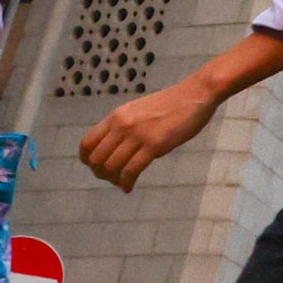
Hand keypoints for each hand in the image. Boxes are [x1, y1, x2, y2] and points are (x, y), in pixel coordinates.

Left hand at [80, 82, 222, 190]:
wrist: (195, 95)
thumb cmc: (171, 104)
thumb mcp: (138, 111)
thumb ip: (124, 126)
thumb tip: (115, 147)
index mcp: (116, 116)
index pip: (87, 142)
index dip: (87, 160)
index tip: (96, 168)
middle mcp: (122, 125)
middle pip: (97, 158)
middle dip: (101, 173)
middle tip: (111, 179)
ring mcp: (138, 135)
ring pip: (112, 167)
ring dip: (114, 180)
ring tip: (122, 183)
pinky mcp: (154, 145)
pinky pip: (131, 170)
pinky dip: (126, 183)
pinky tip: (129, 187)